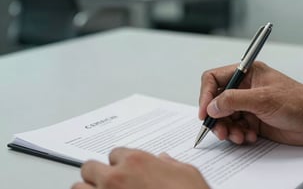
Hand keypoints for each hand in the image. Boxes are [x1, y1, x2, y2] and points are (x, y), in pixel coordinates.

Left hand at [72, 148, 209, 188]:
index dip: (119, 163)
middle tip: (106, 183)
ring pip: (78, 188)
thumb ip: (171, 165)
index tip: (123, 170)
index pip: (114, 154)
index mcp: (137, 162)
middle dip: (97, 174)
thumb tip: (164, 161)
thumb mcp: (187, 174)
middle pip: (90, 168)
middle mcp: (117, 177)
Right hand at [199, 61, 302, 146]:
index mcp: (246, 73)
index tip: (205, 112)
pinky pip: (235, 128)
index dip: (206, 95)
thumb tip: (211, 106)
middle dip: (217, 117)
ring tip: (238, 136)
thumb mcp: (263, 98)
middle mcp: (244, 88)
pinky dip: (238, 135)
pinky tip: (250, 137)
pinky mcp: (252, 120)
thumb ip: (233, 100)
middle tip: (220, 130)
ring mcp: (248, 105)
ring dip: (228, 129)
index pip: (214, 79)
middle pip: (216, 101)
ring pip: (224, 117)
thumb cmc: (298, 102)